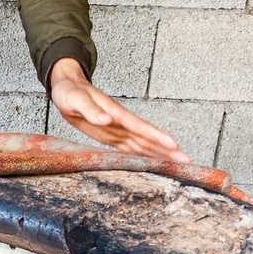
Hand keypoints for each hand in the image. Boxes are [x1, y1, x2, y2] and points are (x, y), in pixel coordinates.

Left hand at [49, 58, 190, 162]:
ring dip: (159, 154)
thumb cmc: (70, 92)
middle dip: (167, 150)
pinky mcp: (110, 135)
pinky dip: (141, 156)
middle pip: (148, 138)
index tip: (174, 145)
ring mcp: (117, 129)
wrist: (66, 88)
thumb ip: (91, 110)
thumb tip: (106, 119)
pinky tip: (152, 163)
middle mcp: (121, 123)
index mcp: (115, 113)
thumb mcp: (76, 99)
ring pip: (142, 144)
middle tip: (186, 162)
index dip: (157, 136)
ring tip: (177, 165)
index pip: (140, 127)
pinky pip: (129, 148)